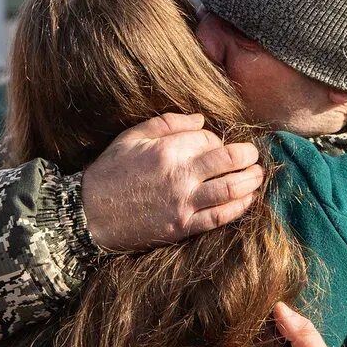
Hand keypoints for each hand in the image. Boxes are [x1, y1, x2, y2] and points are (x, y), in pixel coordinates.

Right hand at [81, 113, 263, 250]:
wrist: (88, 215)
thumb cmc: (109, 172)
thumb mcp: (132, 137)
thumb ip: (168, 123)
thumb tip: (200, 120)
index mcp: (168, 150)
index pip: (209, 139)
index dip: (217, 140)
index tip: (216, 144)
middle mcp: (180, 176)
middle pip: (229, 162)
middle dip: (247, 156)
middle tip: (253, 155)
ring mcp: (184, 204)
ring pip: (231, 189)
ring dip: (251, 181)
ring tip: (258, 175)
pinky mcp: (183, 227)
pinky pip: (220, 217)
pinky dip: (239, 207)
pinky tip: (248, 200)